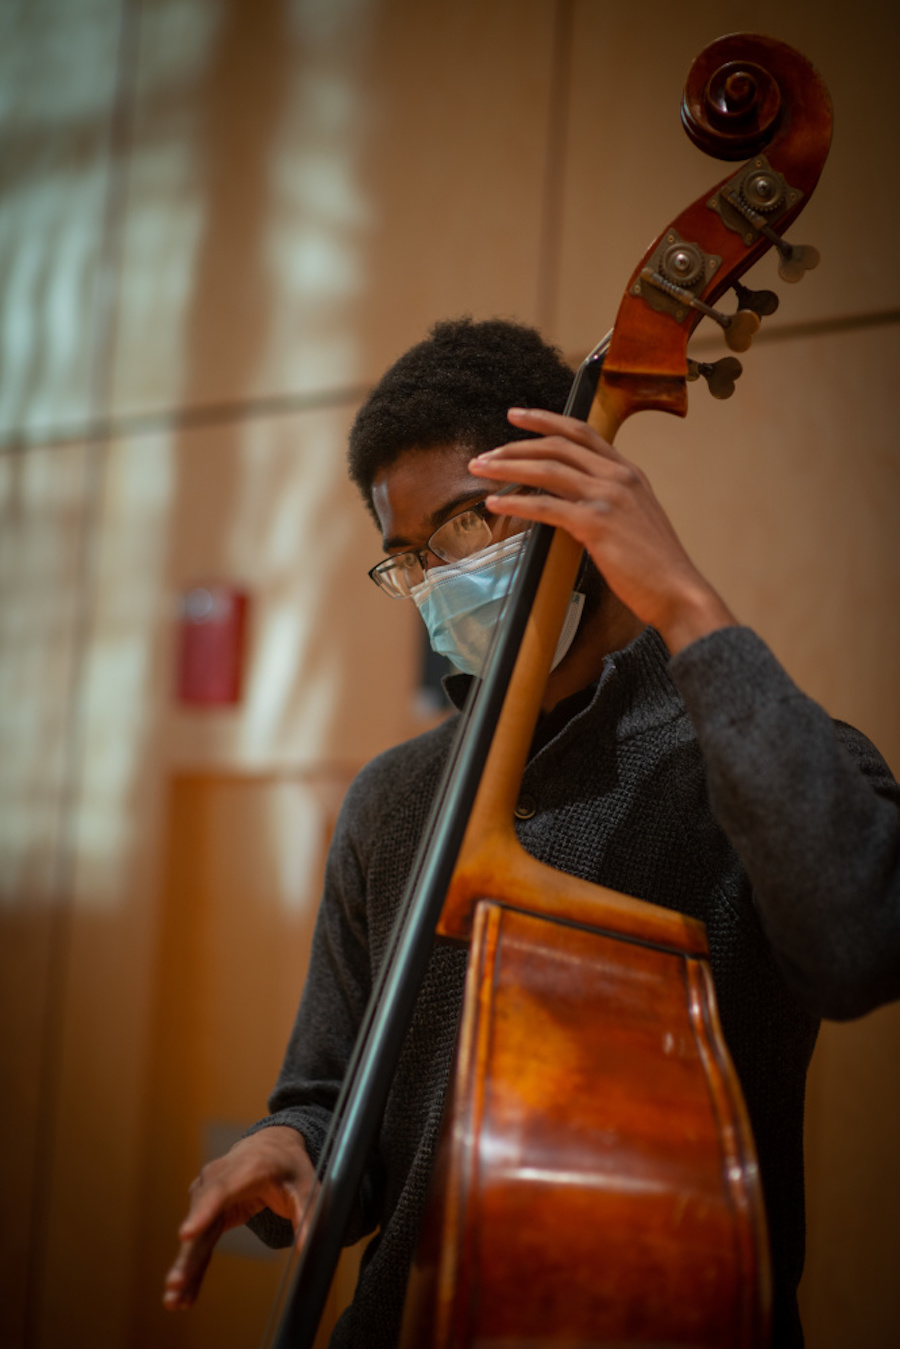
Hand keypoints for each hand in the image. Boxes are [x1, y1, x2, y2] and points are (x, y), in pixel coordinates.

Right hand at [163, 1126, 316, 1311]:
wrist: (270, 1147)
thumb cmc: (288, 1166)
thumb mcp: (306, 1186)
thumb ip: (307, 1215)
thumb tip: (307, 1248)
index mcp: (247, 1168)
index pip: (221, 1190)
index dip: (203, 1212)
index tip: (186, 1234)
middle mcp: (219, 1178)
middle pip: (200, 1217)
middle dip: (188, 1252)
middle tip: (175, 1284)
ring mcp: (206, 1193)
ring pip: (195, 1235)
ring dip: (184, 1268)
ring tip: (174, 1300)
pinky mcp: (204, 1211)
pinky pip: (198, 1242)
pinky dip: (192, 1267)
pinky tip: (184, 1294)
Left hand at [469, 407, 735, 653]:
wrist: (678, 590)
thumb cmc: (654, 564)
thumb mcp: (635, 519)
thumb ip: (608, 502)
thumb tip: (571, 501)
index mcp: (628, 472)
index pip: (581, 433)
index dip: (545, 420)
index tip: (516, 416)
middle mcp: (619, 476)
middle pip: (557, 446)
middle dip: (515, 446)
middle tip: (485, 454)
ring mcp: (608, 498)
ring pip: (547, 470)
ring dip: (508, 468)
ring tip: (481, 470)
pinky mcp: (596, 524)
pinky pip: (546, 507)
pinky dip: (516, 503)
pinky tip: (495, 504)